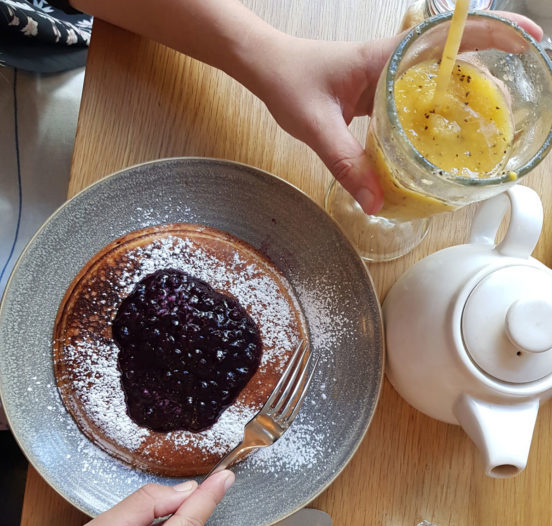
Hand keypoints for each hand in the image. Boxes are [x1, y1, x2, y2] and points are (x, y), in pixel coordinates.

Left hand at [247, 11, 542, 213]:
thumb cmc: (288, 82)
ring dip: (463, 98)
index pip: (449, 36)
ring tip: (487, 126)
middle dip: (487, 78)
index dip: (494, 33)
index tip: (530, 39)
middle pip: (452, 61)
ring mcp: (385, 77)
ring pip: (434, 83)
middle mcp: (391, 62)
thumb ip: (346, 164)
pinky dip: (432, 115)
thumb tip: (377, 203)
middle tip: (509, 108)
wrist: (266, 67)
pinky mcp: (376, 93)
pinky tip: (439, 139)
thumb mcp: (317, 127)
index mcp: (383, 57)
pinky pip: (413, 101)